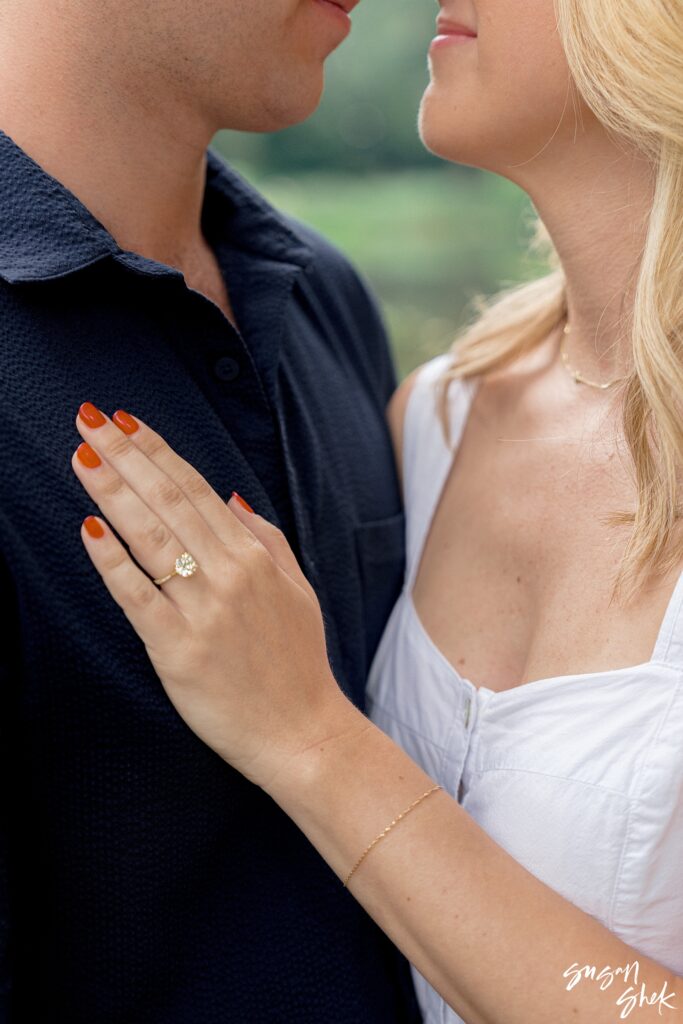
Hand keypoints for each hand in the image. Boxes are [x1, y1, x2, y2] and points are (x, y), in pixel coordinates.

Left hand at [71, 404, 355, 789]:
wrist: (302, 732)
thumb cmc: (298, 662)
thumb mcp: (298, 589)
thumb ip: (264, 537)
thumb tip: (229, 494)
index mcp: (254, 557)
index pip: (196, 489)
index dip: (158, 451)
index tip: (126, 422)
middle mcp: (229, 575)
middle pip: (168, 501)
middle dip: (125, 455)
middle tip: (89, 419)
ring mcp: (202, 611)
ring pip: (150, 538)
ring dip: (112, 492)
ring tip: (81, 457)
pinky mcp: (176, 649)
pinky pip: (136, 596)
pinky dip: (111, 561)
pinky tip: (89, 528)